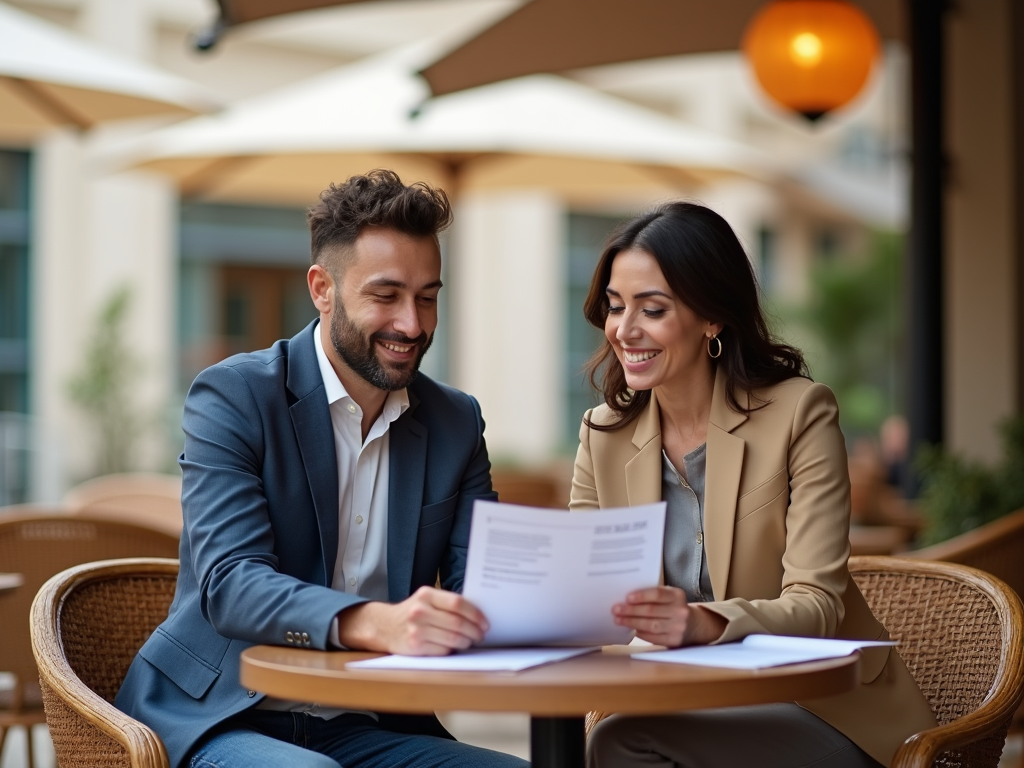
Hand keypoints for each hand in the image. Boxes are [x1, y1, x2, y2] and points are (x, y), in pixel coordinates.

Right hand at [337, 586, 488, 655]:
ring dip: (466, 642)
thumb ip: (448, 604)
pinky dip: (452, 650)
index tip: (485, 623)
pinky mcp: (414, 646)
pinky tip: (453, 647)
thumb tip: (478, 614)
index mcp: (426, 594)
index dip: (476, 615)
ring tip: (470, 641)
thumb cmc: (414, 612)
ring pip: (453, 639)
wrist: (385, 626)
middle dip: (475, 631)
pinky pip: (443, 650)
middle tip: (481, 635)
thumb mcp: (427, 600)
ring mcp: (416, 629)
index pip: (458, 604)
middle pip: (458, 623)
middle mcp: (420, 610)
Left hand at [612, 586, 726, 647]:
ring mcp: (678, 627)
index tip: (627, 598)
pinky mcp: (674, 641)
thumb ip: (654, 596)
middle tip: (616, 609)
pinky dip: (640, 633)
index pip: (658, 594)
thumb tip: (627, 599)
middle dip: (631, 611)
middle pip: (651, 611)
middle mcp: (680, 611)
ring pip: (651, 625)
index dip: (641, 596)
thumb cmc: (674, 608)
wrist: (695, 625)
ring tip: (619, 620)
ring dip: (632, 622)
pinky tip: (632, 629)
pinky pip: (653, 637)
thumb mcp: (670, 597)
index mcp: (677, 596)